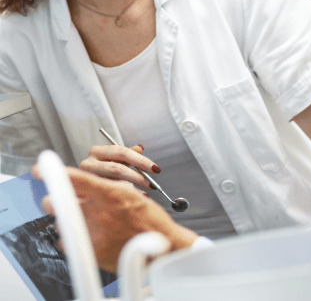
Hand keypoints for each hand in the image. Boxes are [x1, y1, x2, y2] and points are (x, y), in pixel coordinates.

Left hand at [32, 166, 197, 272]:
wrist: (159, 248)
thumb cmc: (149, 220)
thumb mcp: (130, 193)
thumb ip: (110, 181)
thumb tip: (99, 169)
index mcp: (110, 193)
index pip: (74, 178)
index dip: (54, 171)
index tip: (40, 169)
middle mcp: (98, 212)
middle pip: (59, 201)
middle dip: (56, 198)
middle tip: (59, 198)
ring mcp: (92, 233)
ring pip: (61, 222)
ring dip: (67, 219)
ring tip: (81, 219)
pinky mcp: (89, 252)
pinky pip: (67, 243)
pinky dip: (72, 238)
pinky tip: (84, 234)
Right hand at [80, 144, 160, 189]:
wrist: (78, 186)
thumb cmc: (102, 171)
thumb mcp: (115, 160)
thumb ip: (128, 155)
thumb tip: (140, 147)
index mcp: (97, 151)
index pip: (122, 152)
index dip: (140, 160)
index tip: (155, 168)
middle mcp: (88, 163)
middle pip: (117, 168)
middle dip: (138, 176)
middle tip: (152, 184)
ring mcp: (85, 179)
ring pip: (112, 184)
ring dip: (131, 188)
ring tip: (145, 193)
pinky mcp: (84, 193)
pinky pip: (108, 195)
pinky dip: (124, 197)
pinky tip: (134, 199)